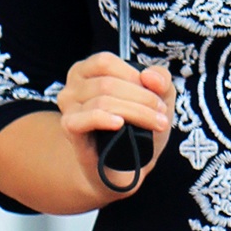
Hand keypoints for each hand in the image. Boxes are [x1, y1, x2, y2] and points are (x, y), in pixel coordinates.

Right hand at [58, 53, 174, 191]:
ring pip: (102, 100)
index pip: (106, 62)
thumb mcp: (157, 99)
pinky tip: (120, 124)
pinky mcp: (70, 131)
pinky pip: (84, 119)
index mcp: (86, 72)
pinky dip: (104, 119)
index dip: (133, 75)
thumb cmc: (136, 128)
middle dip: (143, 98)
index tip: (156, 94)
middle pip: (107, 83)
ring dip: (137, 112)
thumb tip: (149, 76)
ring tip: (157, 123)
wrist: (123, 169)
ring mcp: (68, 109)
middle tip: (162, 114)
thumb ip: (161, 81)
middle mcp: (72, 87)